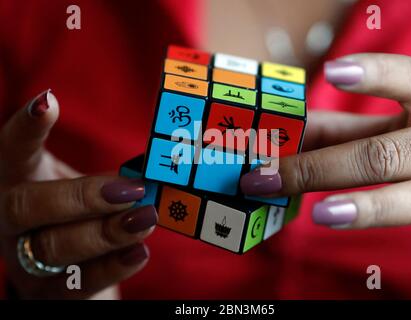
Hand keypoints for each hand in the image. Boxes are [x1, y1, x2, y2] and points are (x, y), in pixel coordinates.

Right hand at [0, 90, 156, 298]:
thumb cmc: (75, 216)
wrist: (64, 269)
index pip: (12, 151)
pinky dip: (113, 267)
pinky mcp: (48, 292)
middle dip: (82, 196)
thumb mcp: (84, 187)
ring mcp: (25, 260)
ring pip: (54, 247)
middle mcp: (11, 221)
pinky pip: (77, 285)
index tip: (49, 101)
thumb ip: (110, 179)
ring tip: (146, 217)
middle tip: (130, 189)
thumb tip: (160, 166)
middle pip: (28, 206)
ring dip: (105, 231)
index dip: (26, 128)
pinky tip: (140, 251)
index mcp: (17, 181)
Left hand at [241, 53, 410, 230]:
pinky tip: (339, 218)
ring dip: (365, 206)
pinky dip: (379, 218)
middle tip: (265, 177)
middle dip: (321, 167)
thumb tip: (282, 138)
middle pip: (387, 153)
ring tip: (320, 215)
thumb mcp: (388, 128)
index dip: (376, 75)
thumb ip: (340, 132)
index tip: (333, 72)